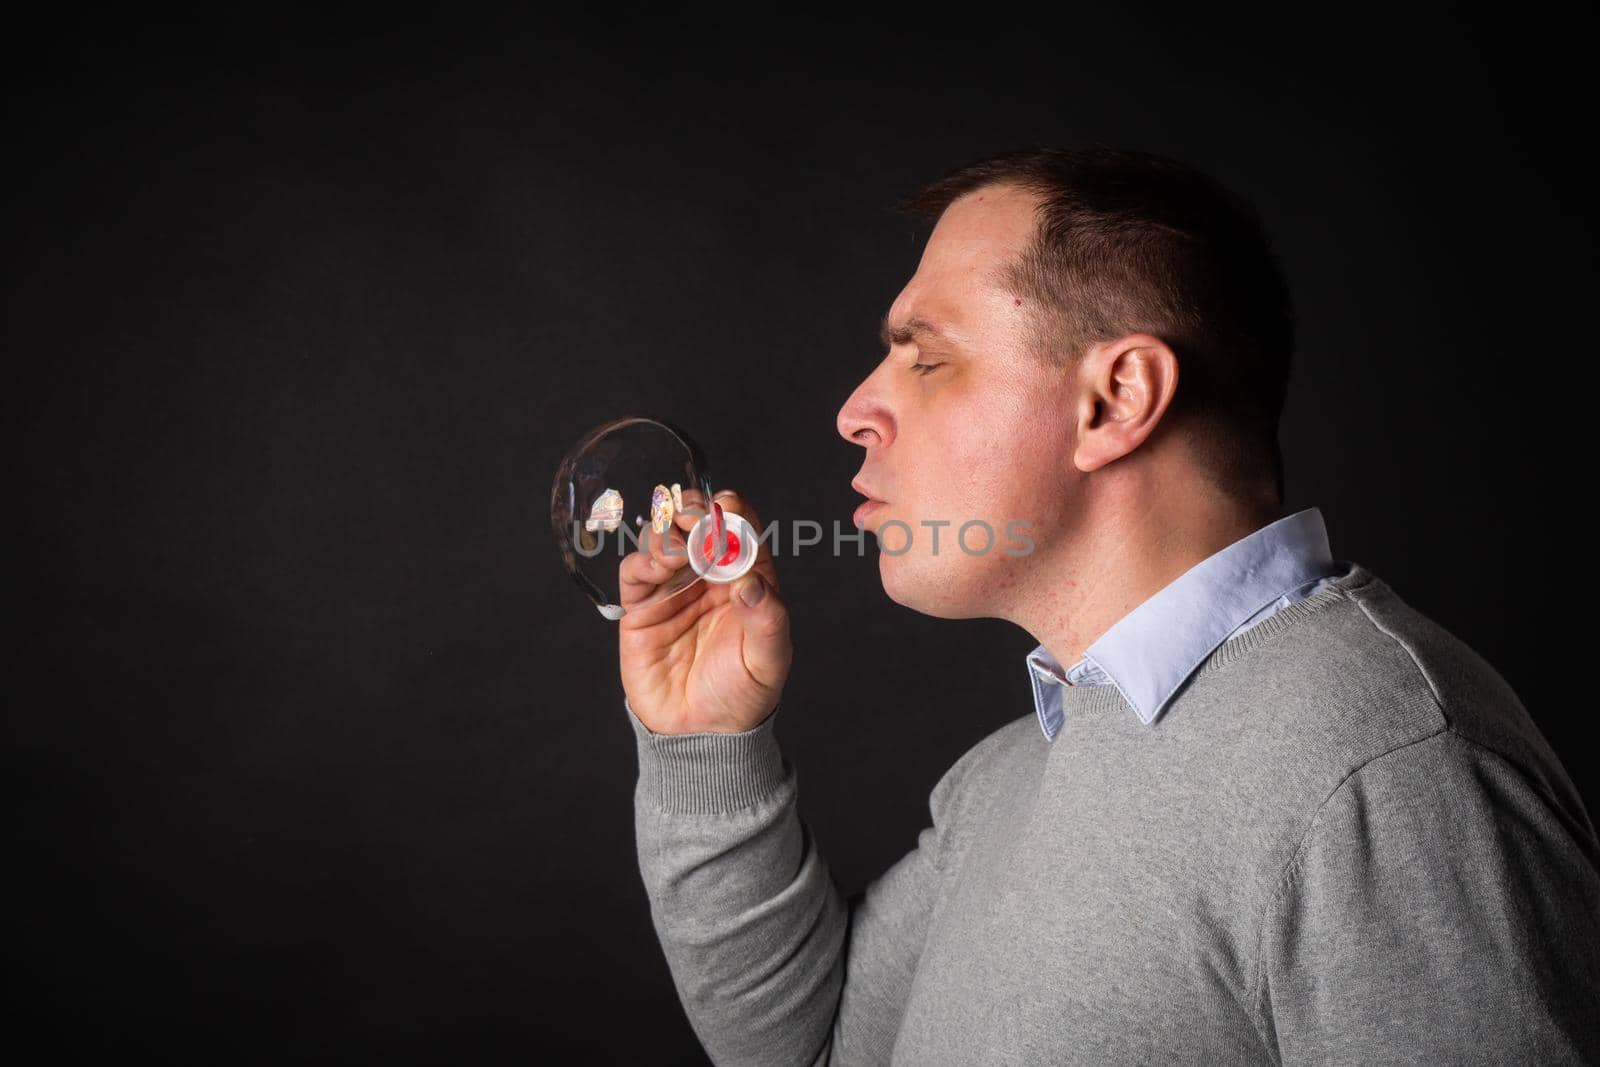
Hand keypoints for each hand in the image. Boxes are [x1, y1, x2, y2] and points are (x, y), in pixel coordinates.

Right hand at [618, 489, 791, 734]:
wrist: (700, 734)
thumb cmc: (741, 696)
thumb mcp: (767, 660)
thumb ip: (767, 620)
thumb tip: (752, 581)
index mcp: (747, 581)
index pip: (740, 533)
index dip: (733, 513)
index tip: (726, 507)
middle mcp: (709, 578)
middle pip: (699, 528)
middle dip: (695, 512)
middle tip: (693, 516)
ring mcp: (674, 590)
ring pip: (665, 541)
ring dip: (668, 532)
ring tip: (676, 547)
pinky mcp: (642, 607)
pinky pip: (636, 571)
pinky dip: (643, 559)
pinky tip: (657, 567)